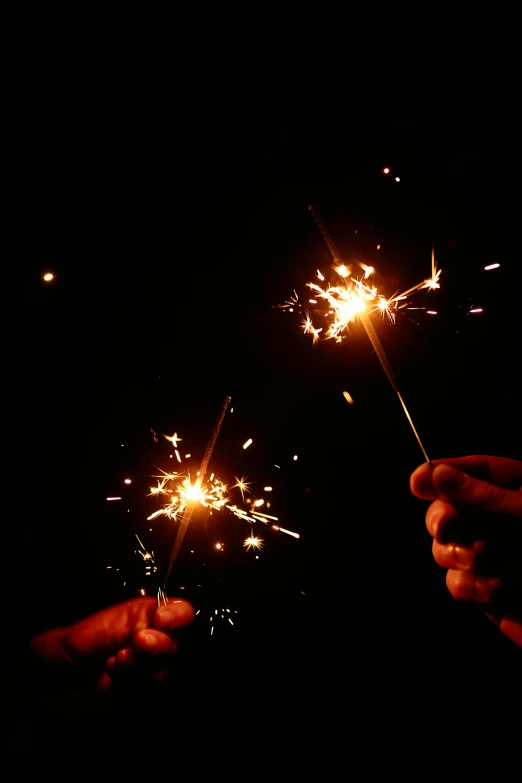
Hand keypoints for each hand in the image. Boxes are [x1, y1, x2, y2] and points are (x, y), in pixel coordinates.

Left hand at [30, 596, 194, 690]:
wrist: (54, 677)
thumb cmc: (79, 642)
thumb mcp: (109, 625)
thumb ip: (140, 621)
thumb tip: (166, 614)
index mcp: (149, 618)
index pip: (181, 613)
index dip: (178, 616)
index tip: (162, 620)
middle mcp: (153, 642)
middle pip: (175, 645)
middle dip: (159, 644)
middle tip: (139, 641)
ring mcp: (146, 670)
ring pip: (162, 672)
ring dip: (139, 666)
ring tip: (114, 660)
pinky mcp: (138, 695)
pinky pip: (145, 694)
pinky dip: (128, 685)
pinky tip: (109, 676)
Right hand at [410, 455, 521, 647]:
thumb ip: (483, 496)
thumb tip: (436, 473)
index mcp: (516, 489)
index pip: (468, 470)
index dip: (440, 473)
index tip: (419, 481)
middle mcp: (498, 520)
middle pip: (445, 508)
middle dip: (441, 517)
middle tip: (448, 525)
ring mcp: (491, 556)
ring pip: (443, 548)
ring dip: (458, 555)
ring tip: (486, 560)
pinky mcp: (486, 592)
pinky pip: (456, 584)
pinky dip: (470, 586)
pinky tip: (497, 589)